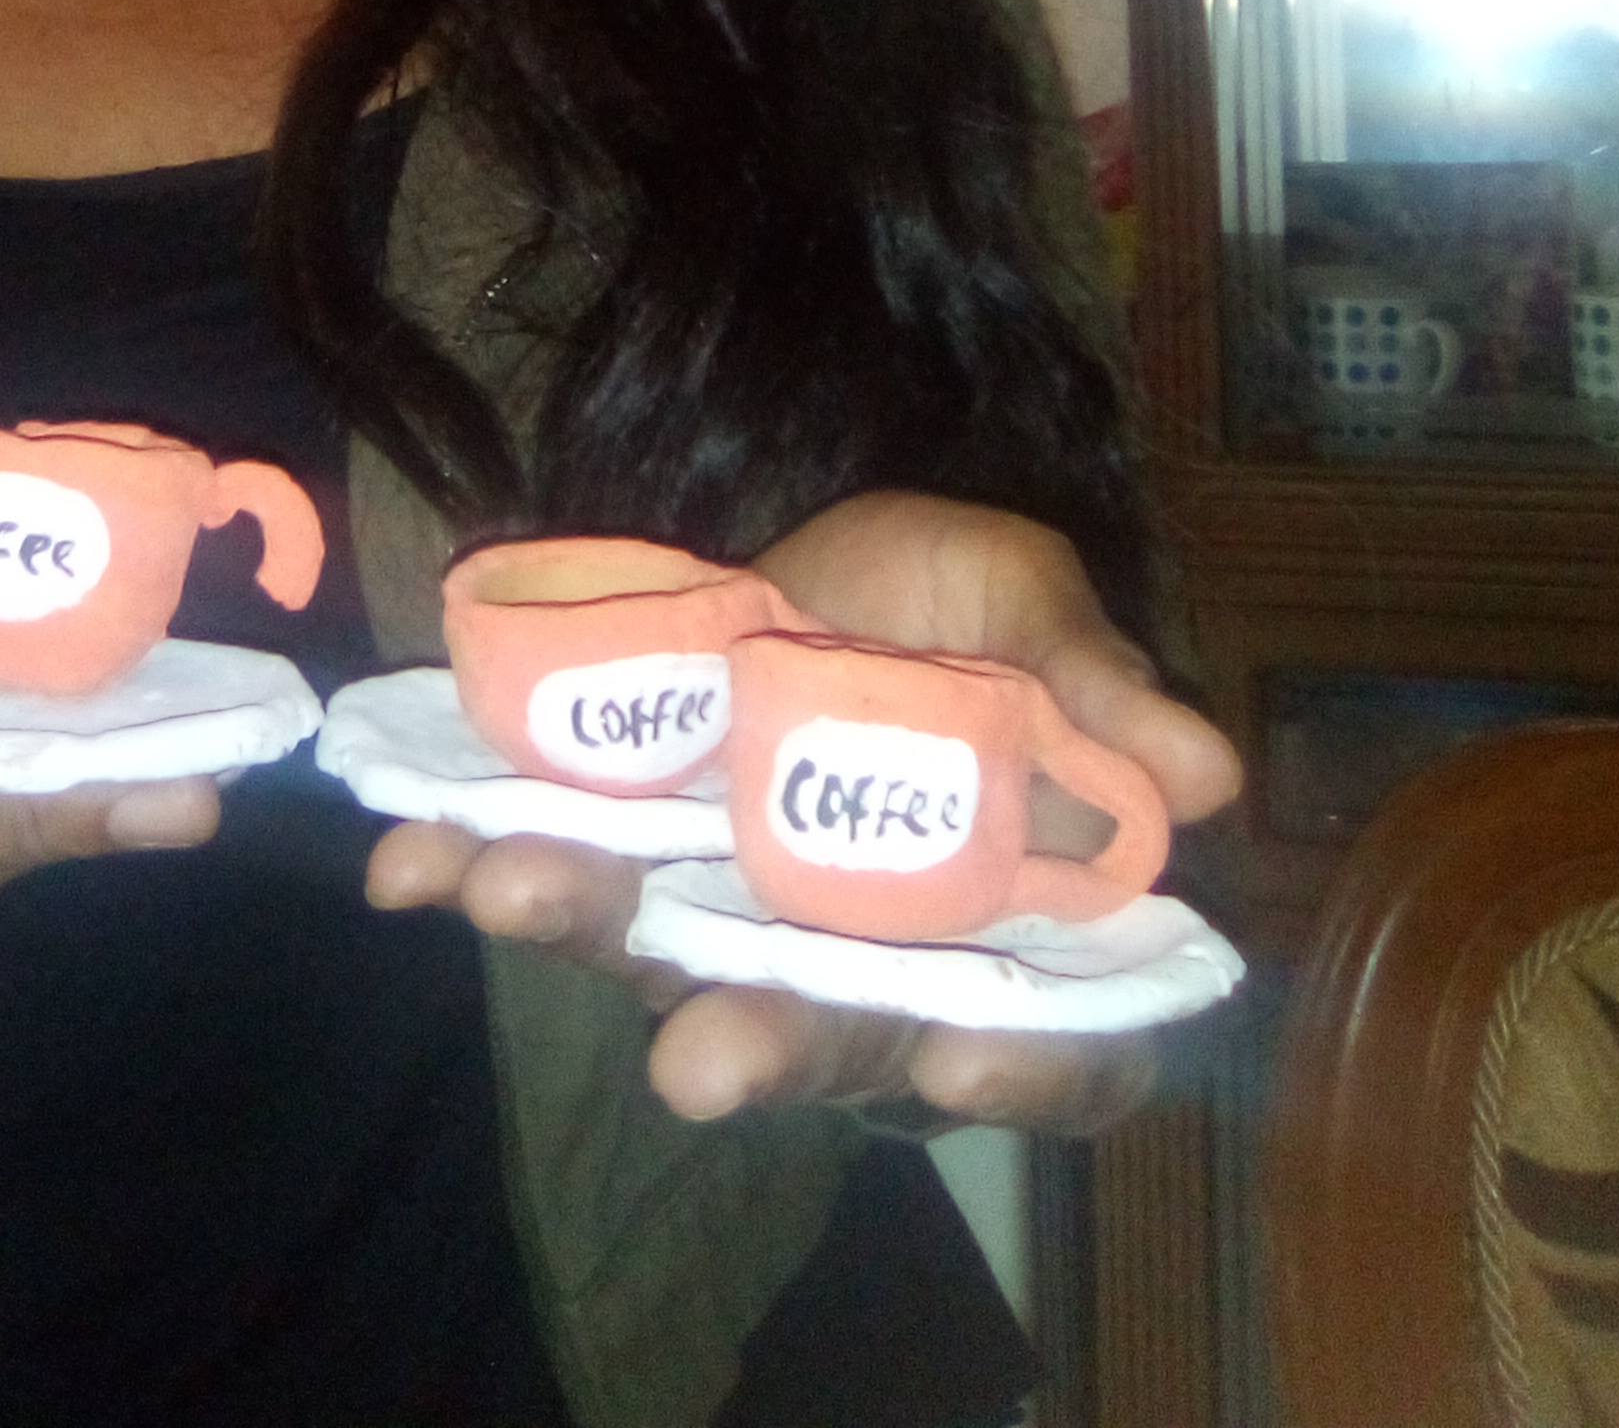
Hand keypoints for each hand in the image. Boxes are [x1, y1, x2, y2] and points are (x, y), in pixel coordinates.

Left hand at [365, 493, 1240, 1135]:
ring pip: (672, 960)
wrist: (823, 548)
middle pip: (840, 1036)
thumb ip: (1096, 689)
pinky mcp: (625, 849)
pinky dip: (474, 864)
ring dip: (586, 929)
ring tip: (507, 888)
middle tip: (696, 1061)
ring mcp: (732, 913)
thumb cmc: (963, 603)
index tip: (963, 1053)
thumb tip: (1204, 775)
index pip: (1062, 1051)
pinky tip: (414, 855)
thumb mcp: (1032, 608)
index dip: (1024, 1071)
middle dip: (763, 1040)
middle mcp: (869, 960)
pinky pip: (553, 874)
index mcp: (1018, 933)